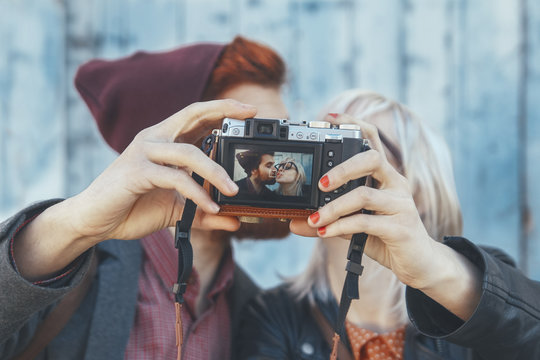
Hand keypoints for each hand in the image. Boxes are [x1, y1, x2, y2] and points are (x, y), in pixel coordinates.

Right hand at [14, 100, 254, 279]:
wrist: (94, 221)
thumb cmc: (133, 207)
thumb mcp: (176, 209)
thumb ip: (204, 212)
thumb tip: (234, 220)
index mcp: (164, 140)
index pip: (196, 116)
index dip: (221, 109)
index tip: (250, 111)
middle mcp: (154, 138)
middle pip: (192, 114)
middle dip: (223, 111)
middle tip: (250, 114)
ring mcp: (143, 152)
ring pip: (188, 151)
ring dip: (215, 171)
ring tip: (233, 191)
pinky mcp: (136, 171)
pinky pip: (175, 177)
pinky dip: (196, 193)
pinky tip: (210, 207)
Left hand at [291, 114, 480, 319]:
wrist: (418, 263)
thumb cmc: (386, 236)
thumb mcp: (354, 226)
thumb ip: (328, 220)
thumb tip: (294, 223)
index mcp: (386, 176)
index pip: (373, 140)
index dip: (354, 123)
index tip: (329, 116)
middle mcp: (397, 184)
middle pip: (373, 158)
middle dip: (343, 167)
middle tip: (321, 183)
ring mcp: (401, 205)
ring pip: (364, 194)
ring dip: (334, 207)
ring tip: (314, 218)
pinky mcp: (401, 227)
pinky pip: (365, 222)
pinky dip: (341, 226)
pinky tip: (325, 232)